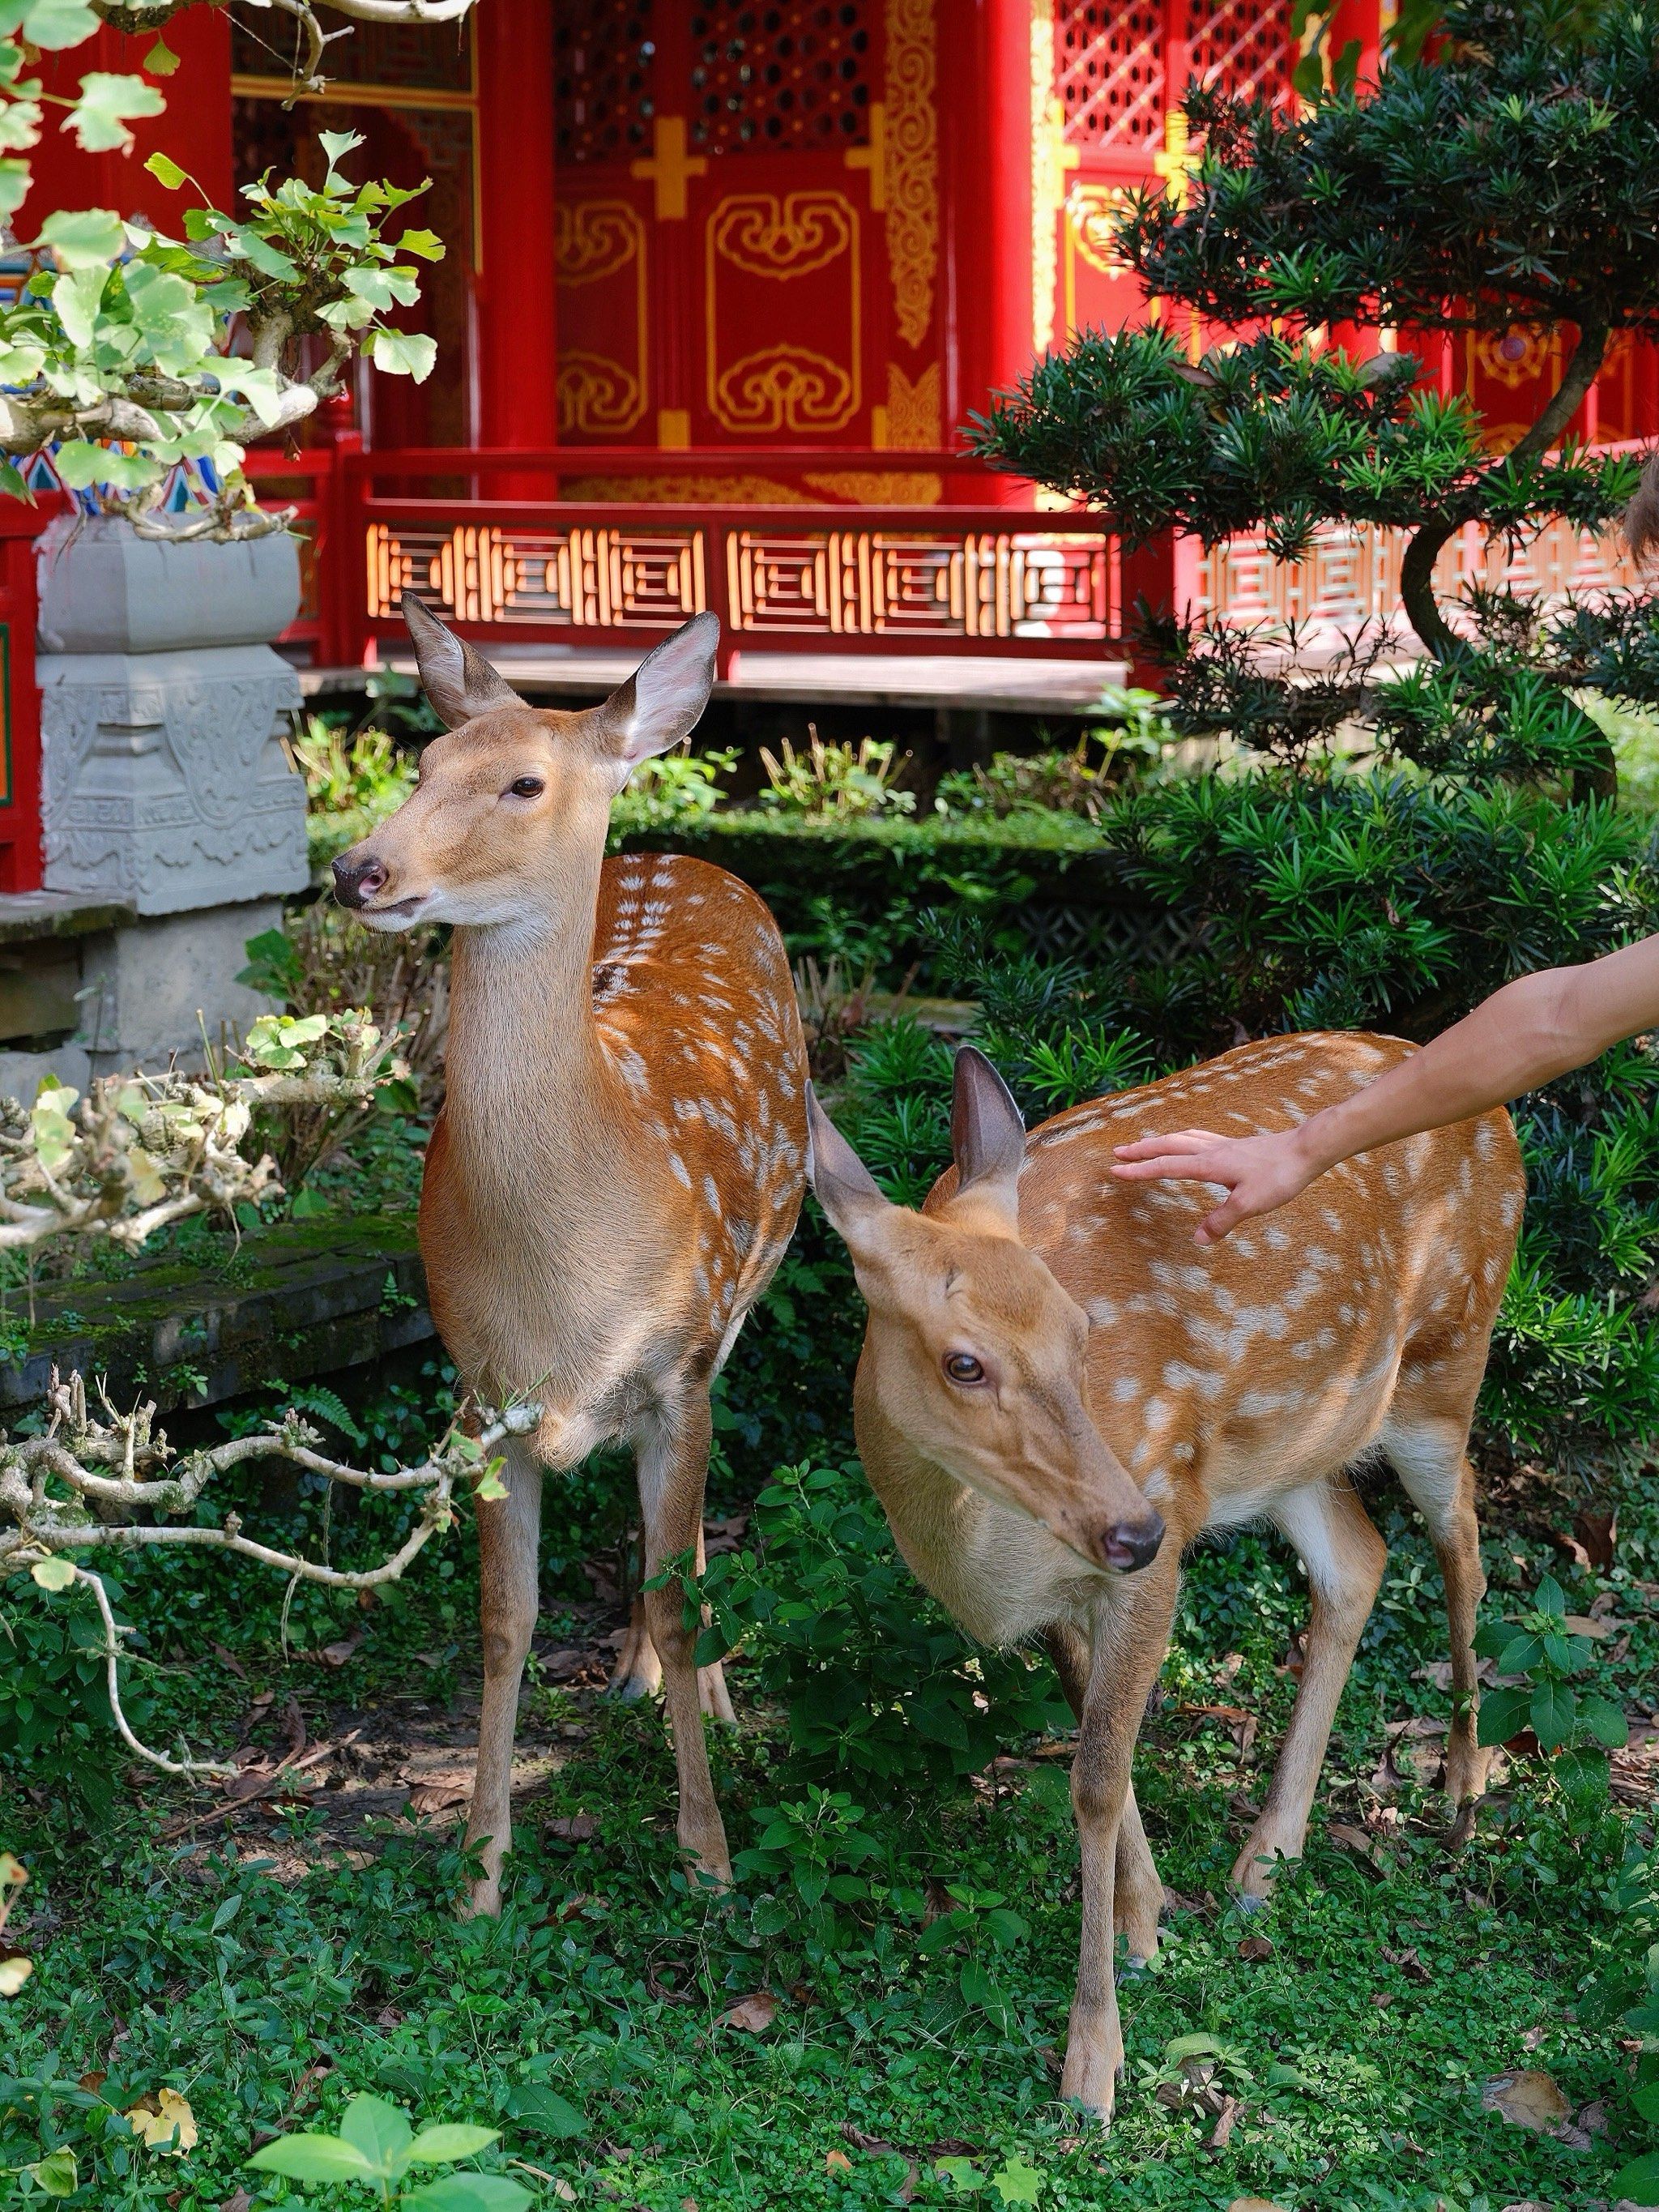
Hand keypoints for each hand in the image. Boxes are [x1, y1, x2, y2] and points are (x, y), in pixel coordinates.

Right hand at [1111, 1126, 1319, 1243]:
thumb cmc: (1279, 1176)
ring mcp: (1223, 1145)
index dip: (1139, 1170)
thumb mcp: (1249, 1204)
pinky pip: (1199, 1138)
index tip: (1115, 1171)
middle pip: (1168, 1145)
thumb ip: (1221, 1221)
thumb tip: (1198, 1239)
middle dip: (1141, 1150)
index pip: (1166, 1166)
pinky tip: (1189, 1144)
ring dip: (1160, 1141)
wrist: (1306, 1150)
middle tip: (1118, 1152)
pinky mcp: (1235, 1146)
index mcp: (1209, 1164)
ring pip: (1183, 1138)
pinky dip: (1183, 1139)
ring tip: (1145, 1145)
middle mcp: (1212, 1151)